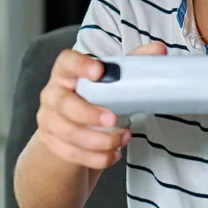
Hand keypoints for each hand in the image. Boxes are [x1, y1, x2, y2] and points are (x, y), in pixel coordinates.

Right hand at [36, 42, 166, 168]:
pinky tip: (113, 155)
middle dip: (89, 113)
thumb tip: (159, 49)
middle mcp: (53, 95)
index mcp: (66, 73)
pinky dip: (96, 157)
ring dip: (99, 140)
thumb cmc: (92, 97)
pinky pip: (71, 153)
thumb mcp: (111, 79)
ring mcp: (49, 121)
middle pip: (63, 103)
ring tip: (124, 139)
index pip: (66, 62)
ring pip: (68, 133)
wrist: (71, 129)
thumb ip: (133, 62)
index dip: (80, 65)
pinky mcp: (53, 143)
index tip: (99, 71)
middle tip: (114, 119)